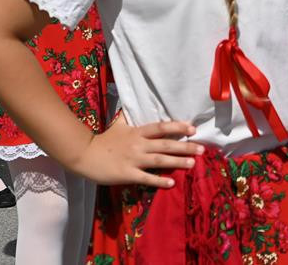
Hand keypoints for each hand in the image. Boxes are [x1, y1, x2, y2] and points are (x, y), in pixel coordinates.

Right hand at [70, 116, 203, 186]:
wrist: (85, 154)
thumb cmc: (104, 140)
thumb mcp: (118, 124)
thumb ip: (129, 116)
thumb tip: (134, 104)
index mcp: (137, 132)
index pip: (161, 127)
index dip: (178, 127)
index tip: (193, 128)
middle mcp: (138, 144)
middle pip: (166, 145)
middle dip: (185, 146)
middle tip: (202, 149)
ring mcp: (133, 159)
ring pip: (160, 161)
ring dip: (178, 162)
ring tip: (193, 164)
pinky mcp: (127, 174)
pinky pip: (146, 178)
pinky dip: (159, 181)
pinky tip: (172, 183)